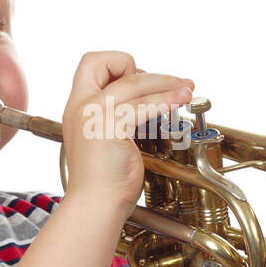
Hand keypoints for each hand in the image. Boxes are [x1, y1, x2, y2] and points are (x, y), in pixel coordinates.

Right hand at [60, 51, 192, 211]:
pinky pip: (143, 105)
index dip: (119, 64)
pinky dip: (166, 100)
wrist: (96, 205)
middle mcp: (81, 106)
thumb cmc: (104, 180)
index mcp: (78, 105)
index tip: (141, 81)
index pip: (93, 63)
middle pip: (106, 61)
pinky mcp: (109, 128)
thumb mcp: (104, 137)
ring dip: (166, 82)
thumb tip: (143, 98)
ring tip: (187, 89)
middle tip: (172, 82)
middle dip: (142, 68)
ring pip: (133, 82)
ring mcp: (93, 115)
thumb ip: (116, 115)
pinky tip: (179, 102)